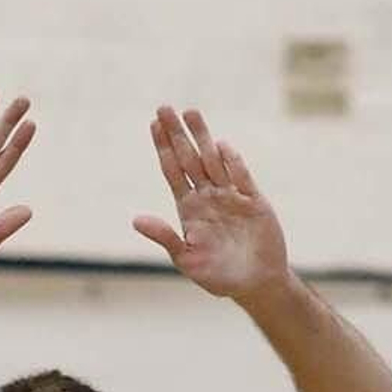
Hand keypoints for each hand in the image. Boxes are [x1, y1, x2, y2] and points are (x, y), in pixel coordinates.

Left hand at [132, 107, 292, 304]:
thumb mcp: (186, 260)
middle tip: (164, 107)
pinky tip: (220, 146)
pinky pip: (241, 176)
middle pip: (189, 159)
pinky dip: (231, 162)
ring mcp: (231, 196)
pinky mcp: (253, 200)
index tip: (153, 124)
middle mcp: (208, 197)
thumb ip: (165, 237)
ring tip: (190, 112)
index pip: (173, 171)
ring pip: (213, 160)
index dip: (163, 148)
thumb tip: (135, 220)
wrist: (255, 284)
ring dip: (202, 137)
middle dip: (177, 134)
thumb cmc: (218, 276)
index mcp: (189, 209)